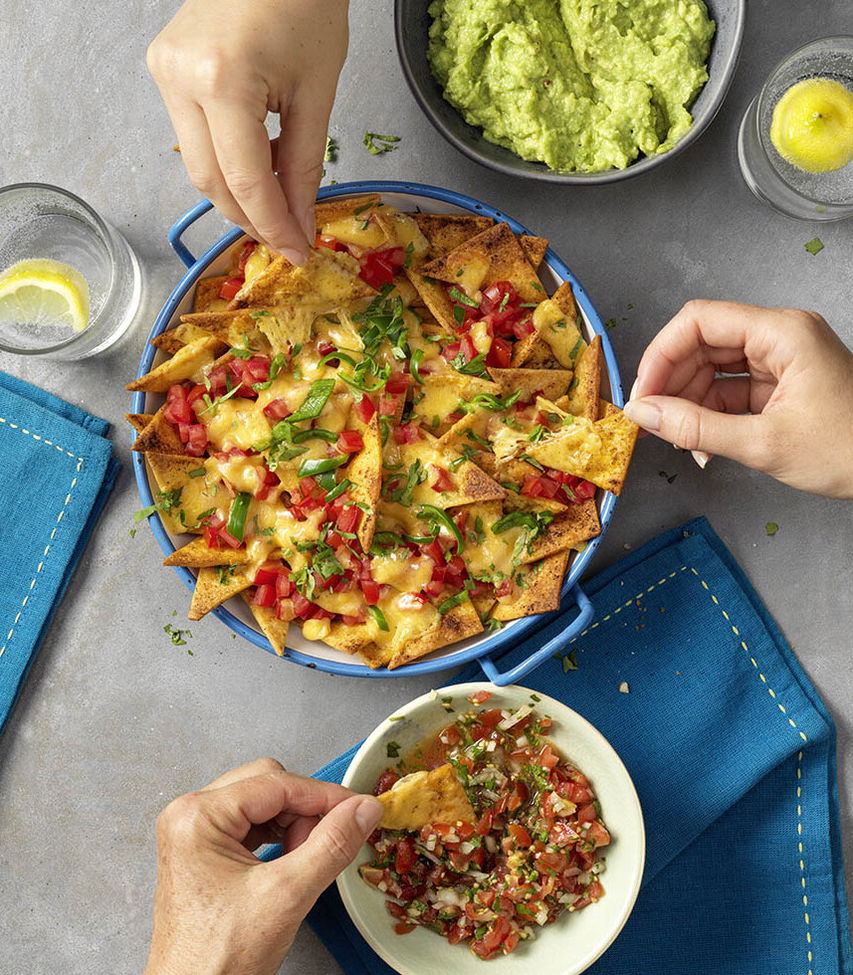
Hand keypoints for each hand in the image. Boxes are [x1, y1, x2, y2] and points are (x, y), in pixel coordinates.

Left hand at [143, 758, 382, 974]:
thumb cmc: (217, 959)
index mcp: (198, 816)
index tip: (360, 809)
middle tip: (328, 842)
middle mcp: (189, 816)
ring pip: (262, 804)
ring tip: (305, 860)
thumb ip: (331, 845)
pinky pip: (251, 825)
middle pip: (268, 785)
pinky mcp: (203, 852)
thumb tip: (363, 810)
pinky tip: (290, 863)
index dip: (325, 796)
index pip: (277, 784)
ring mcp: (194, 834)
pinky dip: (279, 838)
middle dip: (304, 812)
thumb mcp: (287, 895)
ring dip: (293, 825)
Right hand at [147, 0, 348, 263]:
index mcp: (221, 79)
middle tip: (291, 237)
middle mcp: (179, 77)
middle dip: (253, 219)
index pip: (245, 181)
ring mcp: (164, 73)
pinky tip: (263, 161)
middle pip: (212, 182)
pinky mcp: (165, 70)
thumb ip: (306, 166)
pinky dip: (229, 162)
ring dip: (241, 192)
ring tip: (283, 195)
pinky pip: (196, 138)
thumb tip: (300, 223)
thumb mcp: (318, 93)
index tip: (297, 253)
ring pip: (199, 166)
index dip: (273, 226)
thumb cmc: (304, 3)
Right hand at [623, 300, 852, 497]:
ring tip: (678, 439)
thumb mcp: (764, 444)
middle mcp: (780, 337)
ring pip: (712, 368)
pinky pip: (730, 389)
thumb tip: (645, 415)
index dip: (661, 354)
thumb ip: (697, 428)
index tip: (643, 393)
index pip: (700, 321)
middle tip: (650, 420)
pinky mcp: (780, 384)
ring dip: (688, 402)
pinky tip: (701, 442)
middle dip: (671, 382)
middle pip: (702, 343)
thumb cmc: (850, 451)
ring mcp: (781, 360)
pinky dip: (710, 414)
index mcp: (783, 334)